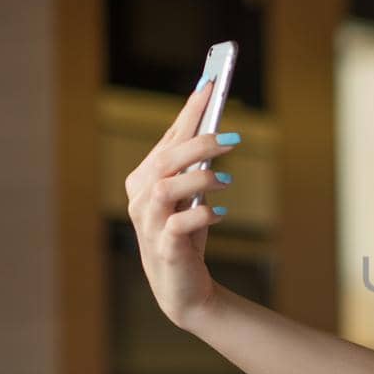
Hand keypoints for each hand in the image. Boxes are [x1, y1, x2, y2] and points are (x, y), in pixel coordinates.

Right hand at [123, 81, 236, 329]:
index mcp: (144, 179)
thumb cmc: (186, 235)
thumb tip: (218, 129)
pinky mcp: (164, 250)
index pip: (168, 138)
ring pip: (165, 190)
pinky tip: (220, 213)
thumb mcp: (191, 196)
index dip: (189, 112)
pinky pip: (178, 227)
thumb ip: (195, 166)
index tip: (211, 85)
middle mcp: (140, 198)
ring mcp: (149, 225)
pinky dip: (201, 215)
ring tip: (226, 179)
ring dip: (198, 178)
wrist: (183, 288)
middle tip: (232, 138)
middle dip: (199, 143)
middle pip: (165, 160)